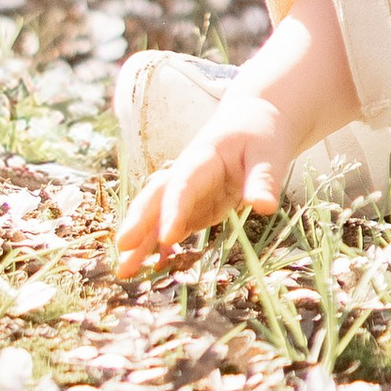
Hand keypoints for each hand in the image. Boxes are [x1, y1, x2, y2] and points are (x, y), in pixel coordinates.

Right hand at [112, 93, 294, 276]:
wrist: (252, 120)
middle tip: (122, 248)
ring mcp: (188, 191)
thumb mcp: (269, 153)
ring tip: (123, 270)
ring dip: (141, 239)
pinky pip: (172, 225)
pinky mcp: (194, 205)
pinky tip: (151, 266)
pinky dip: (159, 244)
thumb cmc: (261, 135)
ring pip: (157, 214)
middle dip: (139, 222)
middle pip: (157, 195)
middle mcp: (187, 174)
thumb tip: (264, 206)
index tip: (167, 237)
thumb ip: (264, 179)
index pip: (184, 185)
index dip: (174, 210)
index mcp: (203, 158)